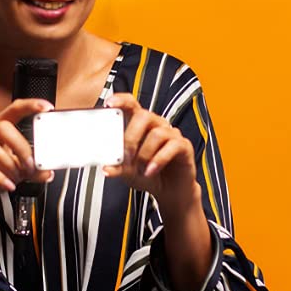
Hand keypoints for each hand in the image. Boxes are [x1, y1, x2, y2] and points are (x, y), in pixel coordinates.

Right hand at [0, 97, 54, 223]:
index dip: (29, 106)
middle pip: (2, 127)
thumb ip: (33, 170)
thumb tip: (47, 171)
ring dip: (8, 164)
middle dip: (20, 147)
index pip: (13, 110)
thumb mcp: (16, 171)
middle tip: (30, 164)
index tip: (46, 107)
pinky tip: (8, 184)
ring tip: (17, 177)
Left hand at [102, 93, 202, 222]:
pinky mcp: (183, 146)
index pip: (131, 104)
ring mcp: (171, 134)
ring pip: (157, 133)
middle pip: (144, 115)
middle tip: (125, 156)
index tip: (108, 104)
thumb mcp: (127, 172)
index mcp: (140, 125)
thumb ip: (117, 167)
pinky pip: (172, 146)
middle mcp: (156, 124)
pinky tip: (150, 171)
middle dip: (131, 137)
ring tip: (140, 170)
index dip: (121, 100)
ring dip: (145, 154)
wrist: (168, 191)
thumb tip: (106, 168)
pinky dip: (158, 160)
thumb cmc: (147, 175)